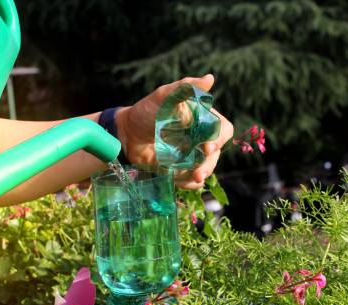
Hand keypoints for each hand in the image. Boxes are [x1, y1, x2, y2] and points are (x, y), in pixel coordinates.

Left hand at [116, 74, 233, 188]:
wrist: (126, 134)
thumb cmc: (145, 112)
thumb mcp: (163, 96)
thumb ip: (184, 88)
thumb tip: (209, 79)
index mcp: (202, 119)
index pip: (222, 129)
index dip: (219, 139)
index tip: (208, 147)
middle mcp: (200, 138)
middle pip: (216, 153)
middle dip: (210, 164)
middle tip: (199, 172)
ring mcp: (191, 155)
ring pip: (206, 168)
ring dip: (201, 174)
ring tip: (193, 177)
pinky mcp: (180, 169)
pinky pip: (192, 180)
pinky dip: (190, 182)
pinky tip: (182, 181)